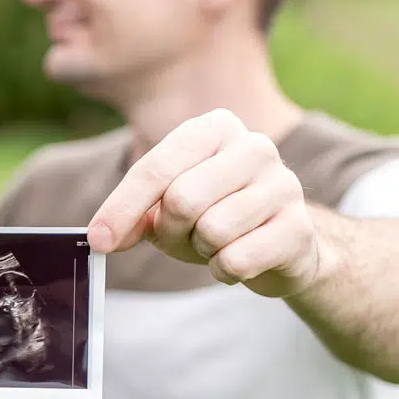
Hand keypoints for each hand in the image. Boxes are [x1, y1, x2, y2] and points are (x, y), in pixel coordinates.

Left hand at [87, 109, 327, 297]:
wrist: (284, 244)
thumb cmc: (217, 216)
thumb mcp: (168, 208)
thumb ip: (133, 215)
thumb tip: (103, 236)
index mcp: (216, 128)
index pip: (156, 168)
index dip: (121, 209)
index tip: (100, 241)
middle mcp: (255, 146)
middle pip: (182, 200)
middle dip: (172, 232)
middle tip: (184, 238)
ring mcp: (283, 184)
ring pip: (212, 231)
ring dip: (202, 252)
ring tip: (218, 244)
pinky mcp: (299, 227)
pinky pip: (237, 259)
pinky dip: (224, 271)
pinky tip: (239, 259)